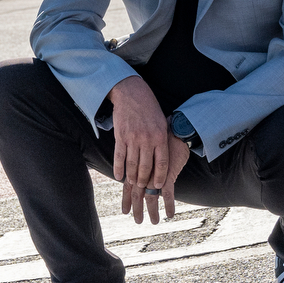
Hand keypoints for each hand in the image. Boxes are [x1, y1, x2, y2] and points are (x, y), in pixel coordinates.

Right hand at [108, 76, 186, 223]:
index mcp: (160, 137)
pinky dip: (118, 169)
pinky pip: (119, 157)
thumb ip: (162, 140)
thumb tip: (164, 158)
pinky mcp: (120, 136)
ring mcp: (133, 138)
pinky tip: (119, 176)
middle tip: (143, 189)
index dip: (160, 177)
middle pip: (146, 167)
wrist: (132, 93)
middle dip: (144, 181)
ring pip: (132, 164)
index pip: (162, 163)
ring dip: (132, 177)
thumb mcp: (162, 123)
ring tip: (132, 184)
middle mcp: (147, 139)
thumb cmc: (149, 109)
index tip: (159, 186)